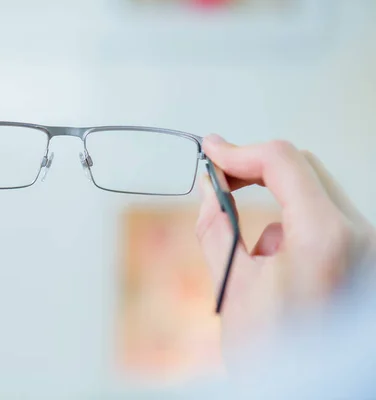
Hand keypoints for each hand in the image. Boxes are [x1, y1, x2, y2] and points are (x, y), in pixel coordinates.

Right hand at [196, 136, 375, 355]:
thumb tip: (209, 188)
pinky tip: (281, 275)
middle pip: (303, 170)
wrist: (314, 393)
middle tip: (219, 180)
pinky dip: (293, 232)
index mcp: (326, 239)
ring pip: (313, 195)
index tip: (211, 151)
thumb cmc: (277, 355)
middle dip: (255, 173)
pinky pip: (324, 221)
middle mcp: (360, 236)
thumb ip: (215, 227)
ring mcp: (368, 246)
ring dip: (275, 210)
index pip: (283, 162)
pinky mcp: (364, 256)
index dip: (239, 151)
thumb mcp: (233, 286)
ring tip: (256, 261)